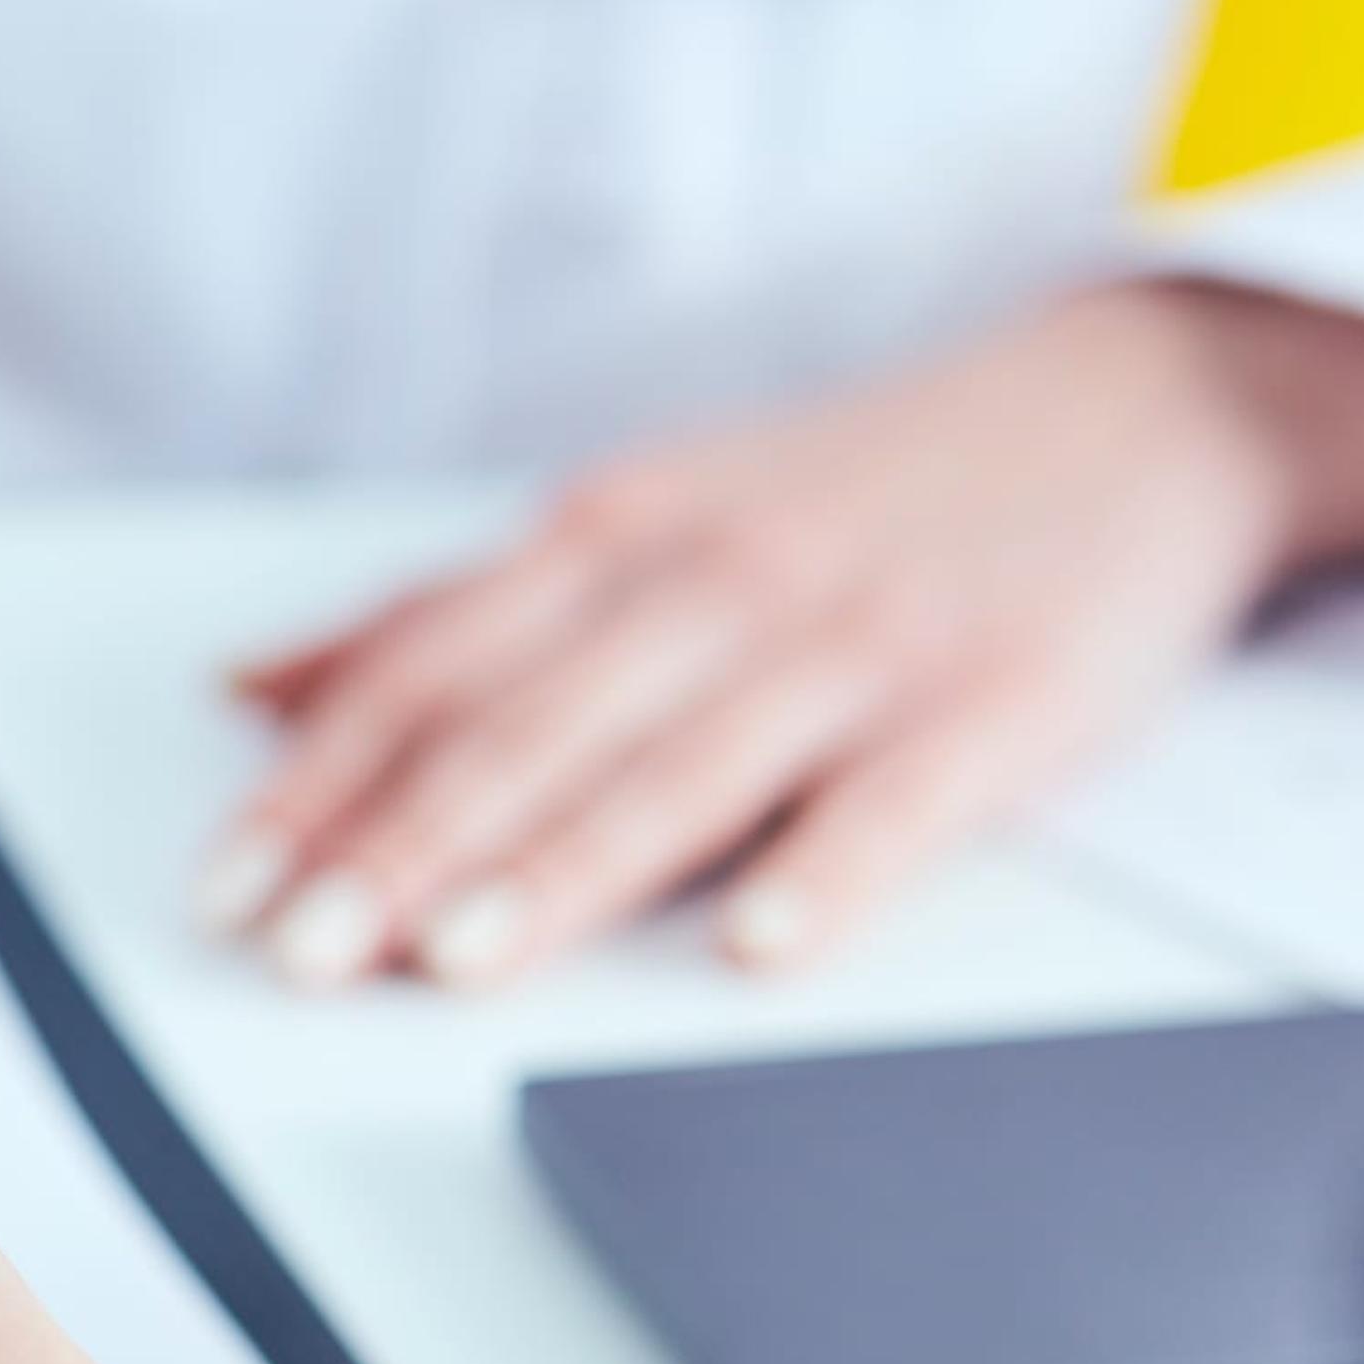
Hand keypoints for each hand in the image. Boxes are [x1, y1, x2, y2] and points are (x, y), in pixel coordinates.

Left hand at [200, 279, 1363, 987]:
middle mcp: (715, 578)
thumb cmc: (853, 489)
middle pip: (528, 726)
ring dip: (559, 868)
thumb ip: (453, 614)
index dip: (317, 784)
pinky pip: (896, 798)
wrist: (1135, 404)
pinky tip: (758, 945)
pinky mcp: (995, 701)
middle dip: (398, 847)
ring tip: (458, 960)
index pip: (428, 669)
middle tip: (302, 952)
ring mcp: (854, 640)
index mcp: (614, 535)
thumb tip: (254, 687)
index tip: (227, 889)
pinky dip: (824, 871)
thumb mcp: (638, 514)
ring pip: (678, 766)